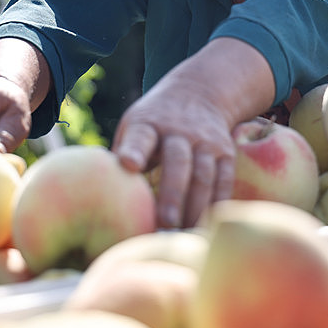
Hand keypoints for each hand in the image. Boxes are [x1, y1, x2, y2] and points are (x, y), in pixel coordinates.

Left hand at [113, 81, 235, 227]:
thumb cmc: (153, 125)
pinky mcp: (224, 152)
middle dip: (172, 193)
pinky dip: (217, 204)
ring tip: (185, 233)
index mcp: (148, 124)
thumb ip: (123, 157)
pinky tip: (207, 226)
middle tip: (165, 223)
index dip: (134, 150)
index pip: (141, 137)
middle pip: (177, 161)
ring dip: (195, 206)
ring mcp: (205, 141)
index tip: (128, 164)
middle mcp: (178, 130)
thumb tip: (103, 201)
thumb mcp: (134, 127)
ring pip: (204, 174)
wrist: (198, 93)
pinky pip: (224, 180)